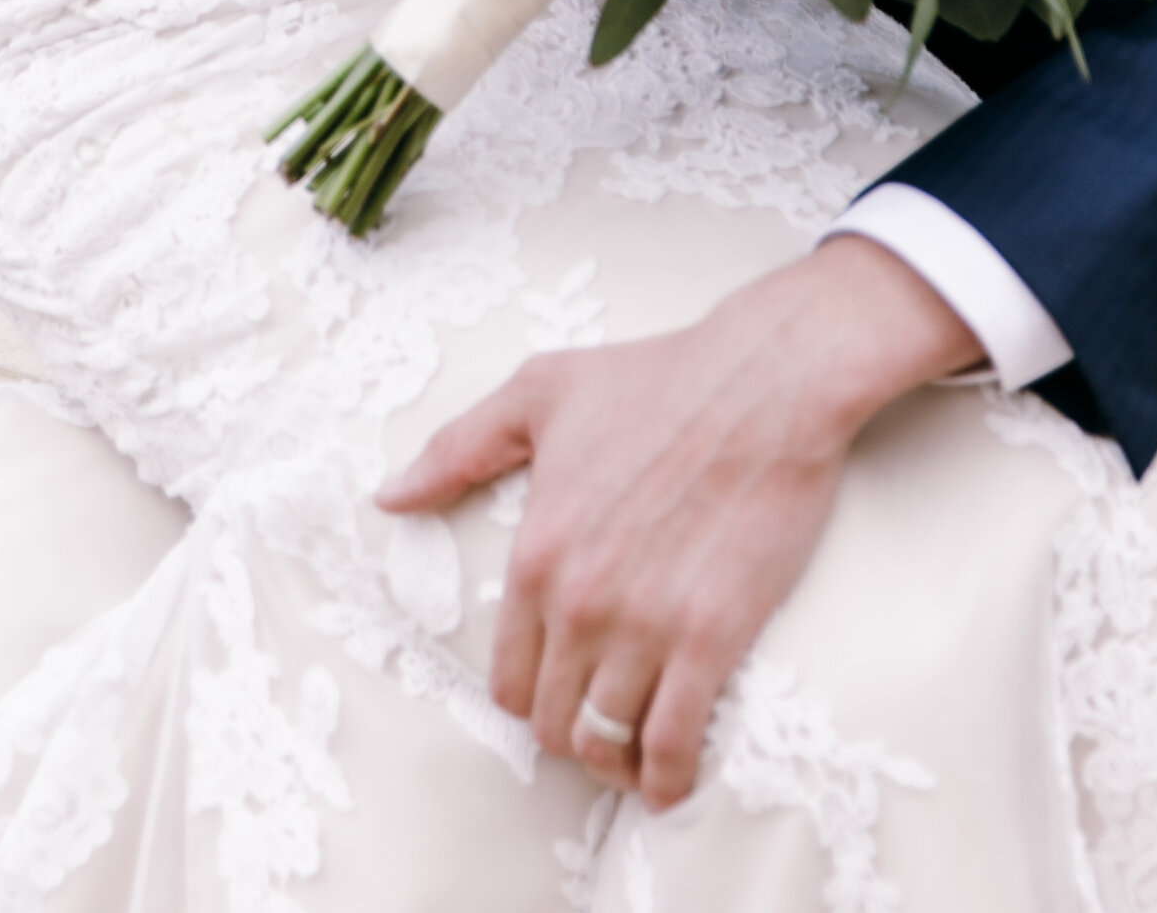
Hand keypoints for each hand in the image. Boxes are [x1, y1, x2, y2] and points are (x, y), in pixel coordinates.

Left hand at [379, 238, 975, 807]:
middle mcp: (580, 600)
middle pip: (553, 723)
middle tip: (599, 724)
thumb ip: (458, 449)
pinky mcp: (711, 637)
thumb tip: (389, 497)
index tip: (557, 695)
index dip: (531, 698)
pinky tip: (671, 778)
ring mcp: (647, 624)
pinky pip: (673, 744)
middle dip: (571, 734)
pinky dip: (668, 778)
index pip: (508, 680)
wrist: (767, 380)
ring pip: (606, 743)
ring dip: (617, 762)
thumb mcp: (542, 392)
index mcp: (537, 552)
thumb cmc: (659, 378)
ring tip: (634, 756)